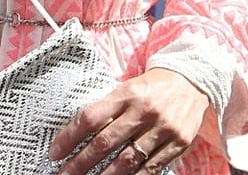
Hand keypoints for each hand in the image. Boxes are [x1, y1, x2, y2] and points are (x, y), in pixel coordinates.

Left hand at [49, 67, 208, 173]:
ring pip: (126, 160)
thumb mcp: (128, 88)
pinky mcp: (178, 142)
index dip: (69, 137)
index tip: (55, 152)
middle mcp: (143, 110)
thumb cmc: (153, 86)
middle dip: (80, 163)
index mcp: (127, 93)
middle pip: (105, 142)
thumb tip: (77, 132)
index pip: (91, 117)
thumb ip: (108, 107)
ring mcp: (162, 128)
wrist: (193, 81)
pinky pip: (151, 167)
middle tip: (64, 174)